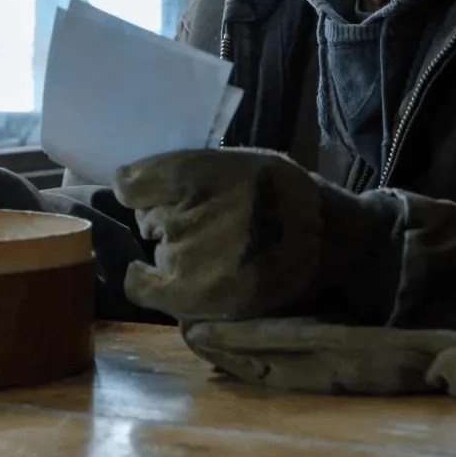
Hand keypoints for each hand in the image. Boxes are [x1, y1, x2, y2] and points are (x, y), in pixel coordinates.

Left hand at [114, 147, 401, 322]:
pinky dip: (144, 280)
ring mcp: (192, 259)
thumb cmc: (280, 193)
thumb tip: (124, 184)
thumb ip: (184, 169)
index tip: (157, 193)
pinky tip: (152, 275)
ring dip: (174, 247)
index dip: (141, 187)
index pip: (131, 183)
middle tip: (210, 220)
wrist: (331, 237)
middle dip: (167, 217)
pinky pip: (144, 288)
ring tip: (218, 248)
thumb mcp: (238, 160)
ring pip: (155, 248)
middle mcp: (191, 214)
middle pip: (147, 216)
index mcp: (202, 172)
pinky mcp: (198, 296)